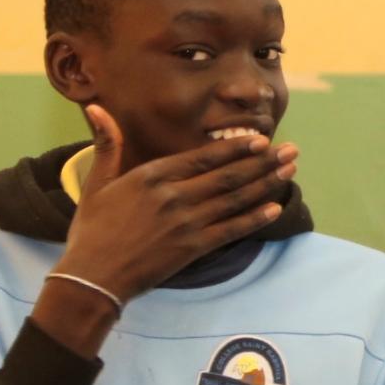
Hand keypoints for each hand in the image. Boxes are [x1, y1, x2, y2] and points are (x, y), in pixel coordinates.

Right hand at [55, 104, 298, 303]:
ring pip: (235, 199)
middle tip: (291, 151)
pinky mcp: (193, 248)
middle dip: (264, 162)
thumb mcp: (97, 183)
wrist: (93, 276)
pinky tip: (275, 208)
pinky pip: (231, 230)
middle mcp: (174, 196)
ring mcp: (187, 223)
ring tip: (290, 171)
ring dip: (266, 184)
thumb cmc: (92, 229)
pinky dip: (255, 219)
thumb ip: (107, 145)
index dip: (237, 148)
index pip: (204, 157)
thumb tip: (96, 108)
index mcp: (153, 176)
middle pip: (228, 176)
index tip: (261, 139)